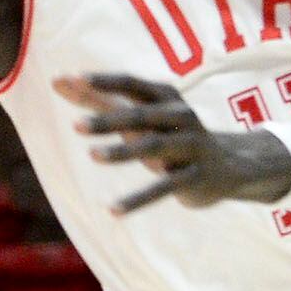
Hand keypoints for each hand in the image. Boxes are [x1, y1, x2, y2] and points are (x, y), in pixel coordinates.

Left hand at [56, 75, 290, 214]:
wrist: (231, 165)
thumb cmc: (173, 135)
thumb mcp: (141, 117)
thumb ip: (100, 100)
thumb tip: (59, 80)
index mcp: (165, 97)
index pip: (132, 84)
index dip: (104, 82)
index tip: (72, 79)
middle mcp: (180, 117)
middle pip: (141, 116)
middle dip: (109, 120)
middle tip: (75, 125)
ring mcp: (190, 146)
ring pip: (154, 148)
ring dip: (123, 152)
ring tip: (93, 156)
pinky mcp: (195, 177)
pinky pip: (163, 189)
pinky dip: (138, 200)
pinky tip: (112, 210)